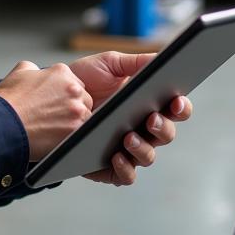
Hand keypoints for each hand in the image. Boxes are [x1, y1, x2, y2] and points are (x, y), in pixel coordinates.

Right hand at [0, 60, 92, 160]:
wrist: (0, 124)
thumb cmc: (8, 101)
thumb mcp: (19, 72)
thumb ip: (34, 68)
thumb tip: (37, 72)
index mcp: (61, 72)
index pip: (74, 83)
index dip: (65, 95)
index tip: (56, 104)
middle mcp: (72, 89)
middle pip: (84, 99)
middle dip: (73, 107)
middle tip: (56, 117)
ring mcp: (76, 110)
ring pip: (85, 116)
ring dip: (74, 122)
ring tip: (55, 128)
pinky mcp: (75, 130)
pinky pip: (82, 132)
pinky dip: (72, 135)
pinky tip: (57, 137)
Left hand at [68, 51, 192, 186]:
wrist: (53, 98)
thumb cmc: (85, 80)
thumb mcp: (110, 65)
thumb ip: (136, 62)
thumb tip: (161, 58)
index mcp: (148, 104)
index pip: (175, 109)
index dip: (181, 107)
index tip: (176, 101)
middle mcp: (142, 129)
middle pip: (166, 134)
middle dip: (163, 128)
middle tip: (151, 118)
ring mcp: (127, 149)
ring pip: (148, 156)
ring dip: (143, 148)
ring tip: (128, 137)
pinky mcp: (109, 167)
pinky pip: (125, 175)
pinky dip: (125, 168)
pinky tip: (115, 155)